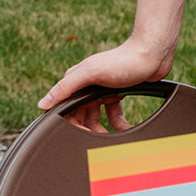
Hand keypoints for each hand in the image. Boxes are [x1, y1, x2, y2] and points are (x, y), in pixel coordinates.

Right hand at [38, 37, 173, 132]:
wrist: (153, 53)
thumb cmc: (124, 60)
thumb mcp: (92, 72)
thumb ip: (66, 87)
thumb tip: (42, 104)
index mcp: (77, 79)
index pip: (65, 108)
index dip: (72, 124)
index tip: (82, 135)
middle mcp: (87, 84)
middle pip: (81, 115)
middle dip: (90, 130)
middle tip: (101, 141)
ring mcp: (103, 89)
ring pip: (97, 116)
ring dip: (105, 129)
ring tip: (117, 138)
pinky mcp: (118, 92)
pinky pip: (114, 112)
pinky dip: (119, 122)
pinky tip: (127, 127)